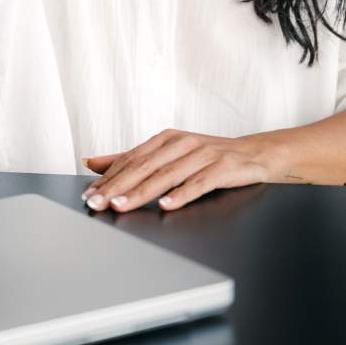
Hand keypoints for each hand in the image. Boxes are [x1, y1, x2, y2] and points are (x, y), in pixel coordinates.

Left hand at [81, 129, 284, 212]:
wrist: (256, 154)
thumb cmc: (209, 157)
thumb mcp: (169, 153)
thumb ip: (133, 159)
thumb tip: (92, 162)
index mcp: (166, 139)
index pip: (131, 159)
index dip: (108, 177)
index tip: (90, 193)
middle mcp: (182, 143)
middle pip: (144, 167)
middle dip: (117, 186)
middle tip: (97, 202)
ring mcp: (203, 154)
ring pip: (167, 175)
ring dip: (142, 192)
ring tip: (121, 205)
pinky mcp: (224, 168)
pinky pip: (199, 183)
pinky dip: (182, 194)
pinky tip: (167, 205)